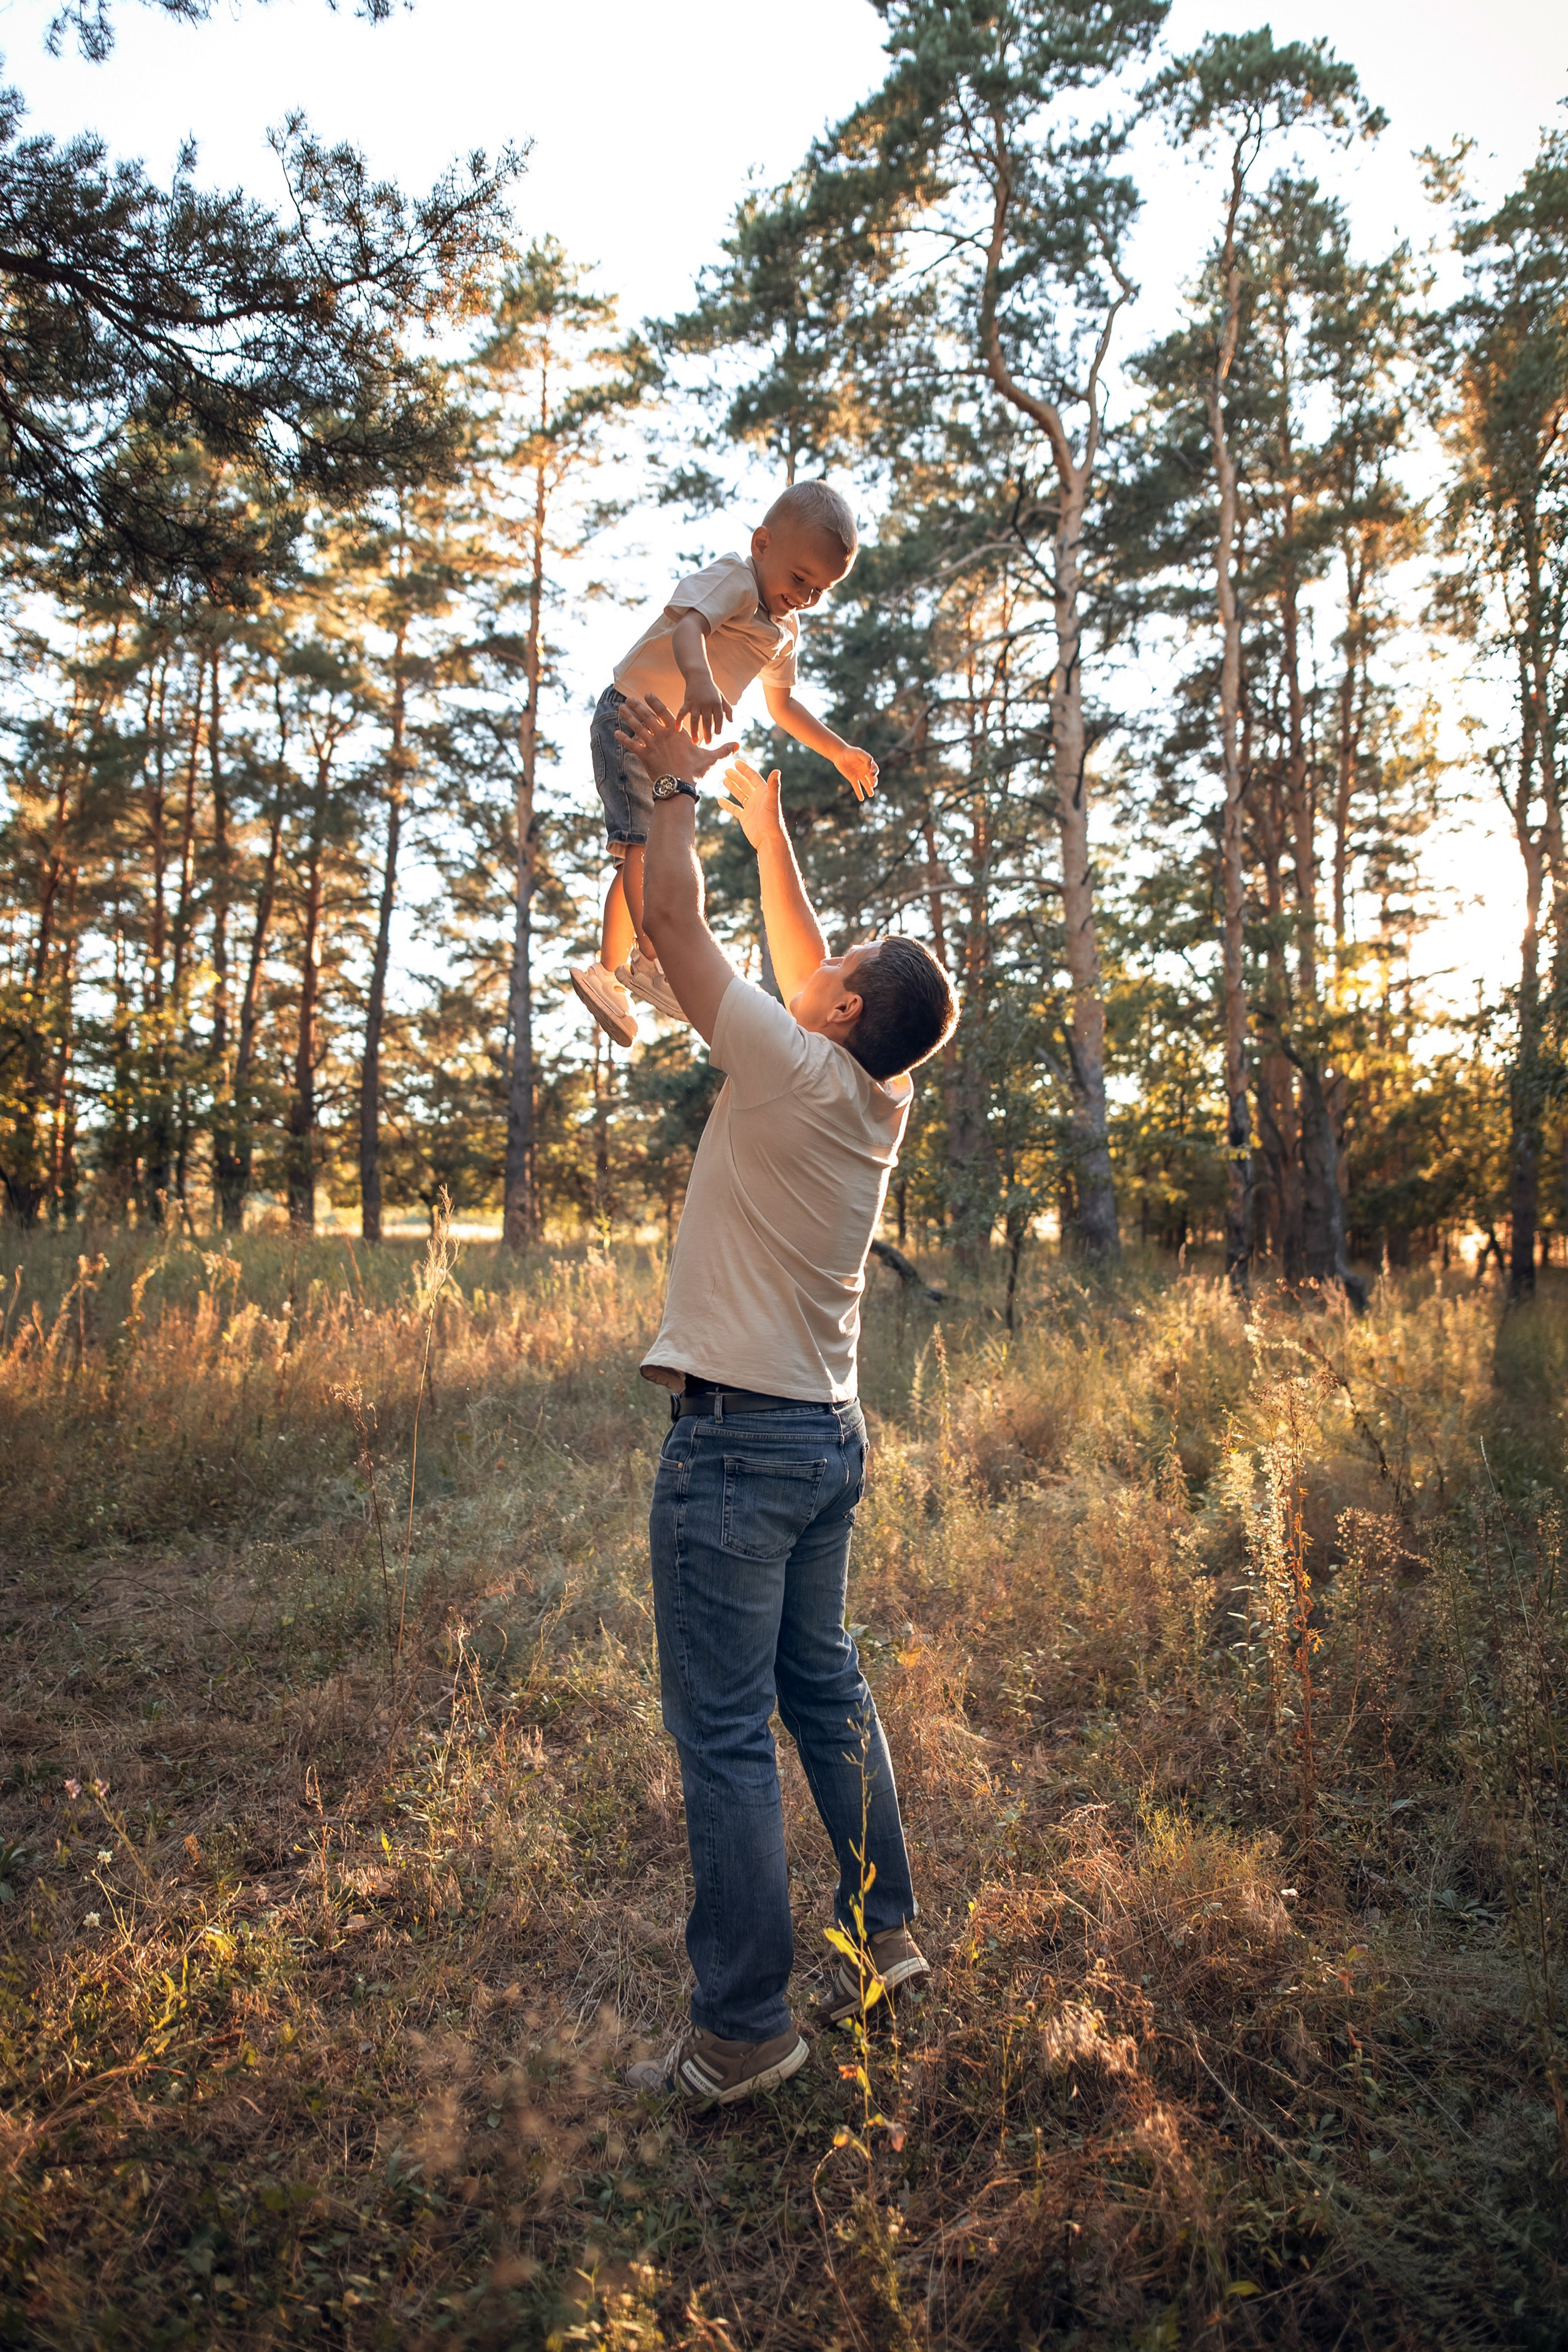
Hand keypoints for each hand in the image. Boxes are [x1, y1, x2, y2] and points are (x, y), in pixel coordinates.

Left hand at [616, 692, 736, 786]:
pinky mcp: (644, 756)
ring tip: (620, 709)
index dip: (655, 702)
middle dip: (638, 707)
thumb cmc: (693, 771)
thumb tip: (738, 745)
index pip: (664, 713)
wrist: (678, 785)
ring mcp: (652, 745)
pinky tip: (614, 733)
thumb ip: (722, 750)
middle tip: (629, 699)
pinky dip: (623, 739)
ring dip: (628, 718)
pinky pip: (631, 745)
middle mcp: (662, 735)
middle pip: (648, 717)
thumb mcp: (710, 759)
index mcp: (676, 733)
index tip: (647, 694)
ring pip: (638, 727)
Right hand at [675, 680, 734, 745]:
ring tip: (695, 742)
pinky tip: (678, 729)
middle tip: (707, 743)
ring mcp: (696, 703)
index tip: (717, 735)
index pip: (719, 717)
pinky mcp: (687, 702)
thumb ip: (727, 709)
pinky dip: (679, 721)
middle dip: (707, 733)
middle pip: (707, 721)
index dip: (719, 726)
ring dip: (695, 731)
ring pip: (695, 720)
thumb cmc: (711, 689)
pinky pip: (682, 713)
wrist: (698, 676)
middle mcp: (707, 703)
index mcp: (716, 702)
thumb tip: (731, 722)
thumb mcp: (721, 697)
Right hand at [713, 756, 784, 850]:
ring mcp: (751, 808)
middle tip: (726, 770)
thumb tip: (776, 770)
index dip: (745, 770)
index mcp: (764, 792)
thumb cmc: (772, 820)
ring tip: (724, 779)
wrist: (769, 839)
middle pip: (745, 784)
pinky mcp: (745, 817)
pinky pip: (734, 809)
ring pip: (740, 795)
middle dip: (736, 777)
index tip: (736, 762)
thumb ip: (774, 786)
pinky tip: (720, 800)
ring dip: (732, 787)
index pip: (753, 777)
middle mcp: (757, 799)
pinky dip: (727, 804)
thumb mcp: (772, 801)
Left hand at [836, 744, 878, 801]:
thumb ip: (866, 758)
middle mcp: (865, 770)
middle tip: (873, 785)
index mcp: (869, 764)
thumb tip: (869, 766)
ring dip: (869, 789)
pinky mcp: (852, 779)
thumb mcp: (859, 753)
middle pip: (872, 778)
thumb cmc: (850, 752)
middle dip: (874, 782)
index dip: (875, 772)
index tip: (870, 772)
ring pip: (866, 784)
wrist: (839, 754)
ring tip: (871, 795)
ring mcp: (859, 775)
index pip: (875, 770)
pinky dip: (859, 793)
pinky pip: (857, 787)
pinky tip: (861, 799)